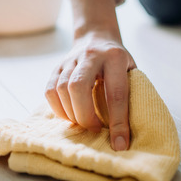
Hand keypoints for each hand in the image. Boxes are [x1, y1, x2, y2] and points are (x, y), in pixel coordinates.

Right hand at [45, 31, 135, 150]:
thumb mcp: (131, 71)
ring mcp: (71, 59)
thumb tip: (127, 132)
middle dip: (85, 116)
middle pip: (79, 87)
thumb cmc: (118, 62)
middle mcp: (91, 55)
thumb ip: (130, 94)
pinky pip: (50, 90)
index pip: (116, 93)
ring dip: (71, 113)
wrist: (96, 36)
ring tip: (83, 122)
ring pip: (61, 89)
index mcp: (115, 58)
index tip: (120, 144)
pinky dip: (58, 109)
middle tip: (95, 129)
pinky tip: (69, 115)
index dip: (118, 122)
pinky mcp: (57, 66)